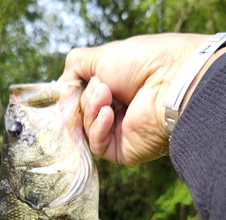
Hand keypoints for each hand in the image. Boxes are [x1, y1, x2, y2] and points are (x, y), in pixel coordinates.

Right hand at [59, 33, 208, 166]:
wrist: (169, 83)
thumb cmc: (141, 64)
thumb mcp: (100, 56)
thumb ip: (75, 67)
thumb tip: (61, 86)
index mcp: (114, 89)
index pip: (81, 97)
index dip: (73, 94)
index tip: (69, 88)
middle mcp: (117, 112)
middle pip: (81, 113)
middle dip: (86, 98)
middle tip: (102, 87)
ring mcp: (120, 133)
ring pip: (86, 129)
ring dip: (92, 110)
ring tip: (107, 96)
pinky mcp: (122, 151)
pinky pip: (97, 145)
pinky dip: (98, 128)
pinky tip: (109, 114)